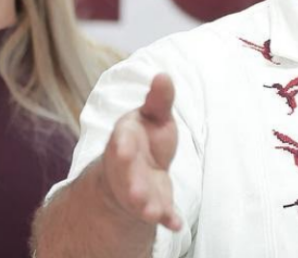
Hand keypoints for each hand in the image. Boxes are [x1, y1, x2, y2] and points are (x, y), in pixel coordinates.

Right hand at [100, 73, 182, 230]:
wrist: (132, 170)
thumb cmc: (144, 137)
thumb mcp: (153, 115)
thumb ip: (159, 99)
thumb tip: (164, 74)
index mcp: (125, 140)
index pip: (122, 142)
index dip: (123, 146)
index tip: (125, 148)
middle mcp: (127, 168)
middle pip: (128, 177)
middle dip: (133, 186)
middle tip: (138, 195)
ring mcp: (138, 189)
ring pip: (141, 200)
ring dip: (147, 207)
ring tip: (154, 214)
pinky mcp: (153, 204)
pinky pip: (160, 213)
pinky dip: (168, 218)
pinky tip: (175, 223)